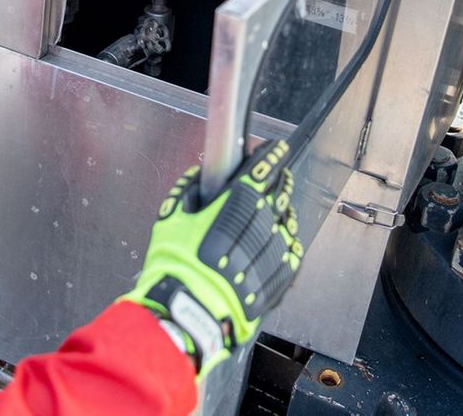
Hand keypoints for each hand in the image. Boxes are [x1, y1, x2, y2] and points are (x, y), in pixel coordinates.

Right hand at [122, 139, 303, 376]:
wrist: (191, 312)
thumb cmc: (177, 265)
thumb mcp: (171, 220)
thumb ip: (188, 191)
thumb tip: (199, 176)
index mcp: (238, 202)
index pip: (263, 168)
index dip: (270, 156)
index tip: (273, 149)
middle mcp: (263, 222)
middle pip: (279, 191)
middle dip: (278, 180)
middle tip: (276, 176)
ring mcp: (276, 249)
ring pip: (288, 220)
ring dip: (282, 211)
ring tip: (275, 210)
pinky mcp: (282, 276)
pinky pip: (292, 250)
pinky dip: (287, 240)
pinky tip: (279, 239)